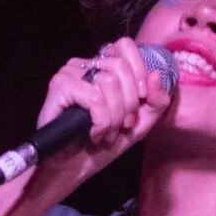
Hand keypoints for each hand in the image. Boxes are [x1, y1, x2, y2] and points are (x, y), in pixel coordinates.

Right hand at [30, 37, 173, 194]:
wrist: (73, 168)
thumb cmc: (102, 143)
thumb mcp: (139, 123)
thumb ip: (156, 101)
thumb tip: (155, 76)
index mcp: (103, 67)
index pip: (126, 47)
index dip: (139, 73)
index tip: (140, 100)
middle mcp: (86, 65)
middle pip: (121, 67)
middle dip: (129, 103)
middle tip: (122, 126)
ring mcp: (70, 73)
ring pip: (109, 83)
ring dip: (114, 118)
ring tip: (106, 134)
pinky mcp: (60, 86)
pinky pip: (95, 99)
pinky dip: (100, 122)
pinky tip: (94, 134)